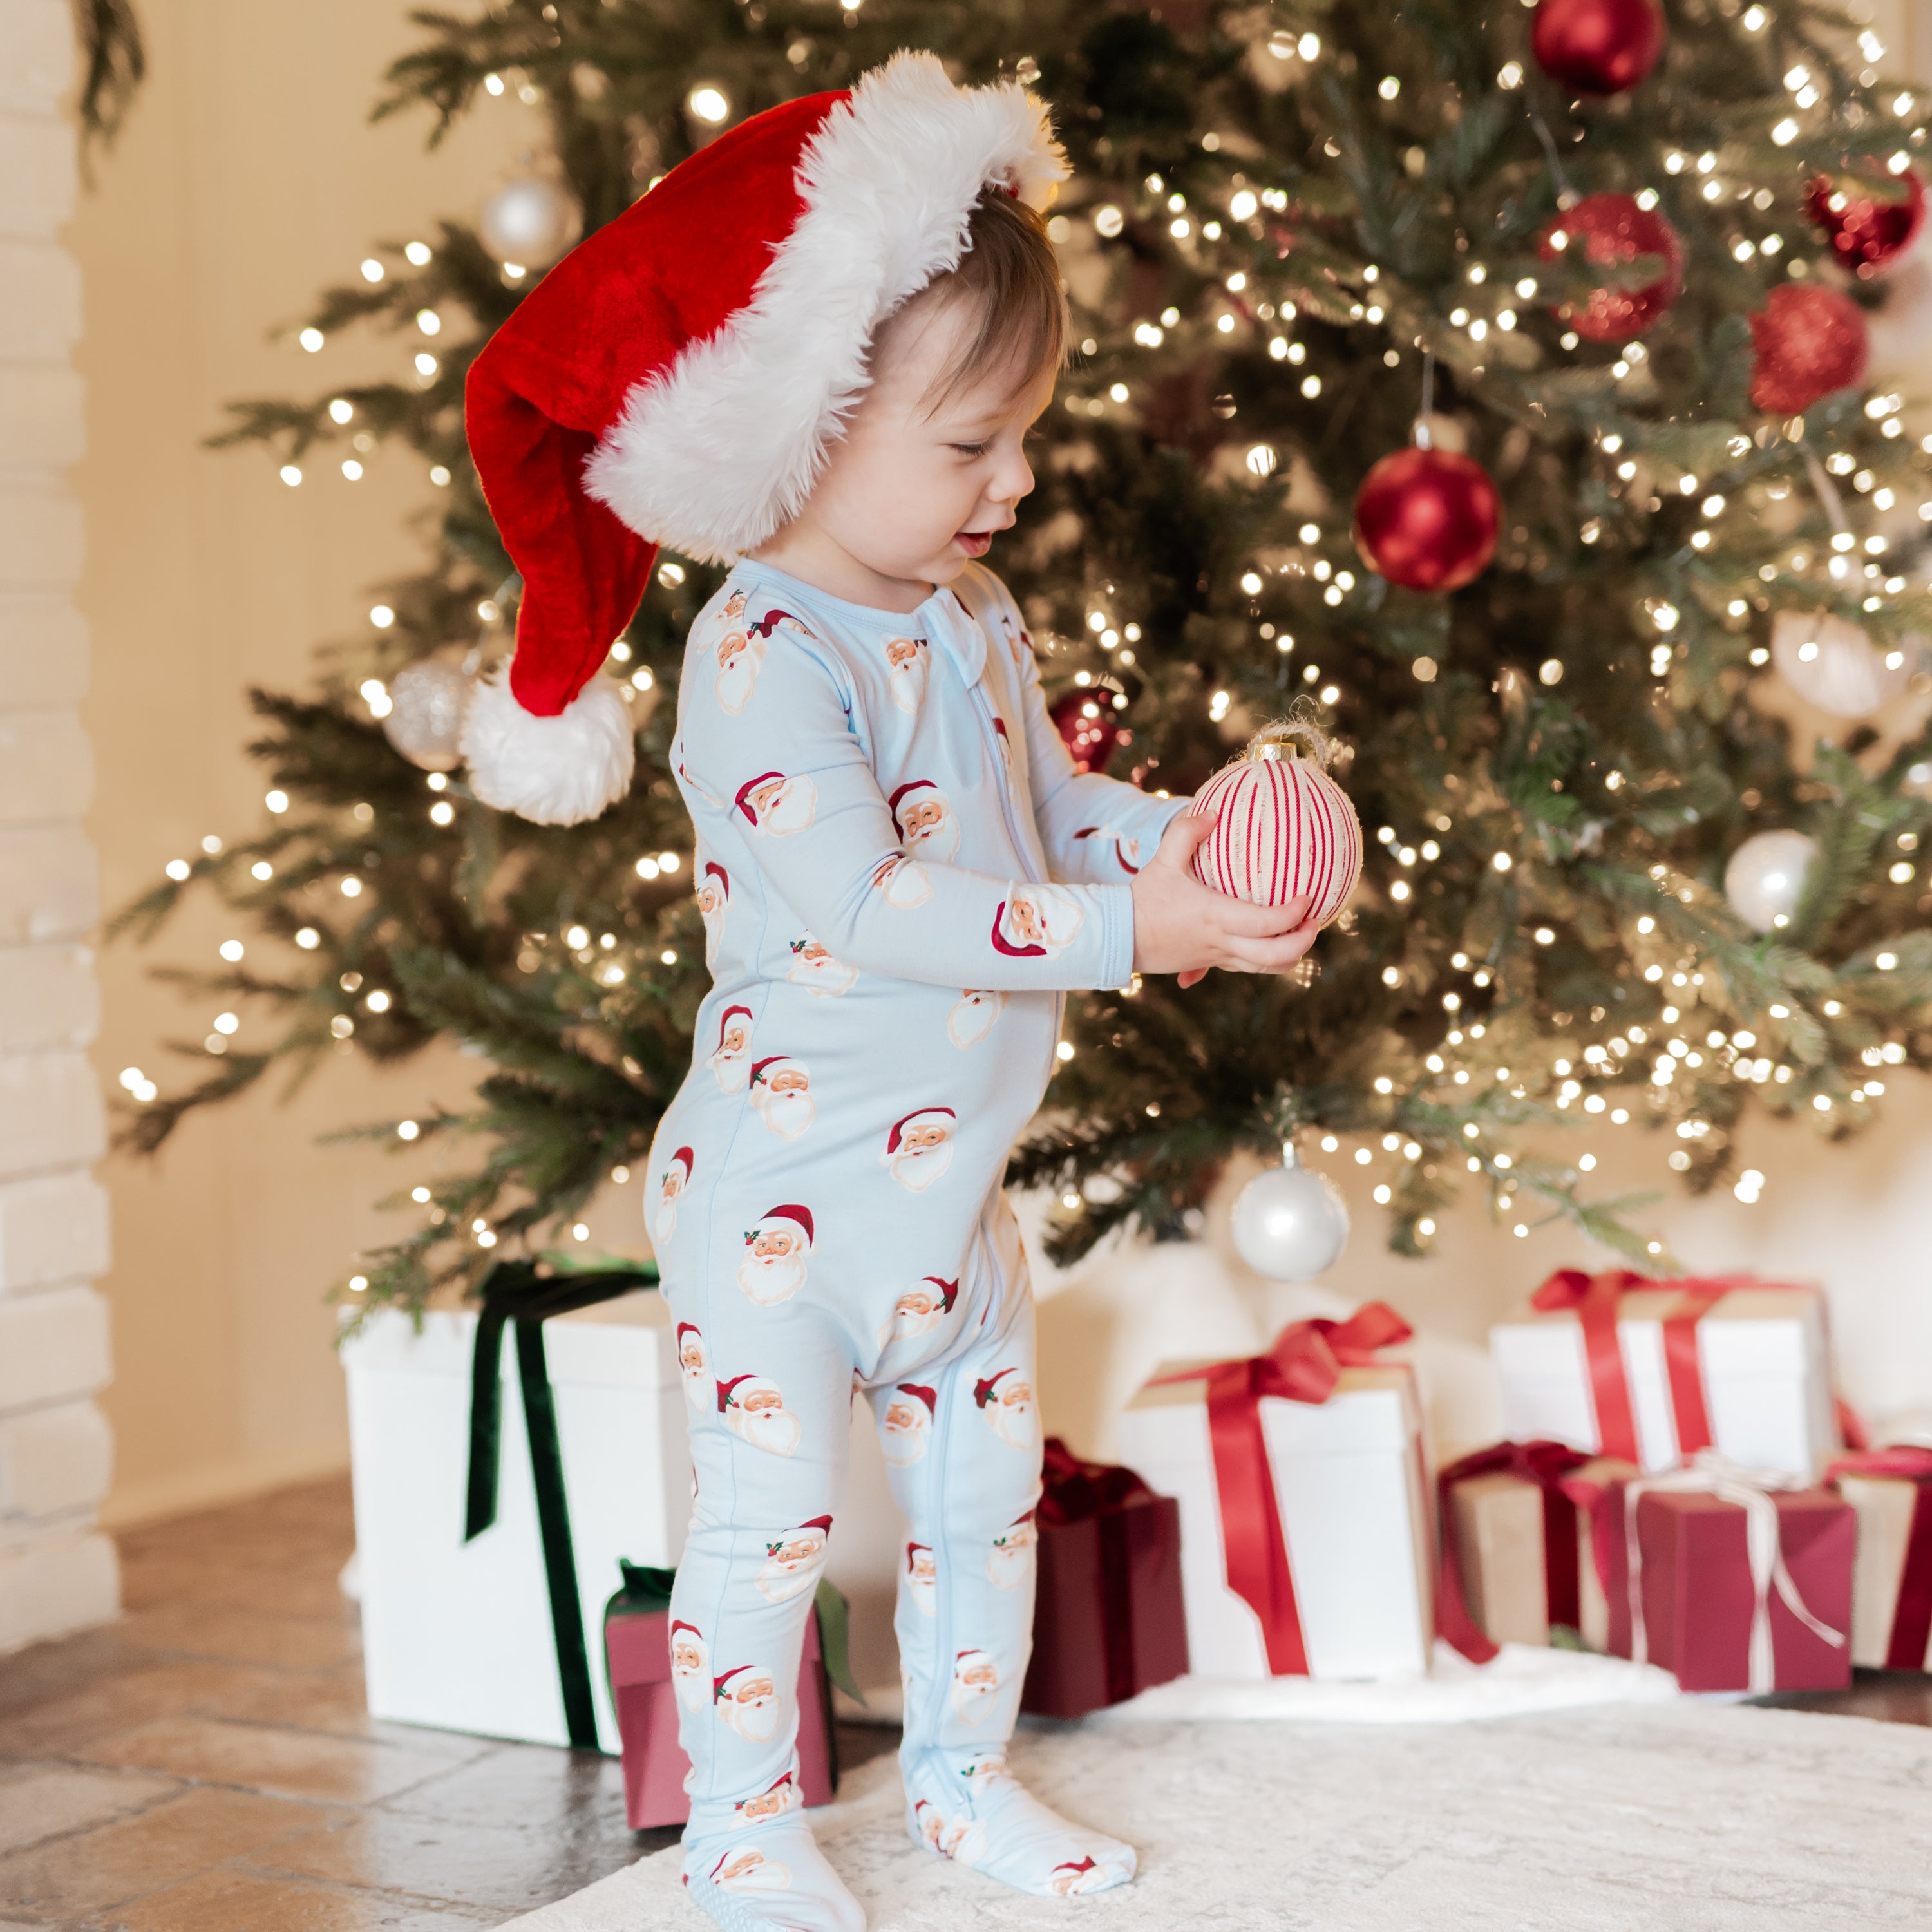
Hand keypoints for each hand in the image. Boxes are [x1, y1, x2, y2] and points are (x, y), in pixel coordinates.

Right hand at [1130, 807, 1318, 988]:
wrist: (1117, 935)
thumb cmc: (1142, 898)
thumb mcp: (1163, 860)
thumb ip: (1187, 832)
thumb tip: (1213, 812)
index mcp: (1216, 916)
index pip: (1268, 923)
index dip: (1294, 914)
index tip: (1308, 898)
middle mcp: (1221, 942)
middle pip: (1275, 956)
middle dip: (1302, 942)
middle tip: (1314, 921)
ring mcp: (1216, 958)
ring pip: (1265, 968)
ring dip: (1288, 955)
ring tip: (1299, 933)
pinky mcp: (1208, 964)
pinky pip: (1246, 968)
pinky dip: (1265, 960)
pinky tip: (1268, 943)